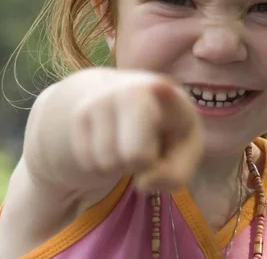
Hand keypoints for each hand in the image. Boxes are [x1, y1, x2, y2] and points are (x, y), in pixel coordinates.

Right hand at [24, 69, 203, 193]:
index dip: (162, 94)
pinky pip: (88, 163)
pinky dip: (102, 165)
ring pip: (107, 163)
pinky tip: (113, 145)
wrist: (132, 98)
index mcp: (165, 92)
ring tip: (130, 144)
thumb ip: (175, 174)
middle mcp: (130, 90)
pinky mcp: (80, 114)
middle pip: (134, 156)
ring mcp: (101, 100)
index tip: (158, 87)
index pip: (161, 93)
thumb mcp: (186, 150)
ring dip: (120, 166)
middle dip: (142, 164)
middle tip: (148, 148)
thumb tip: (144, 181)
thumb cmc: (168, 129)